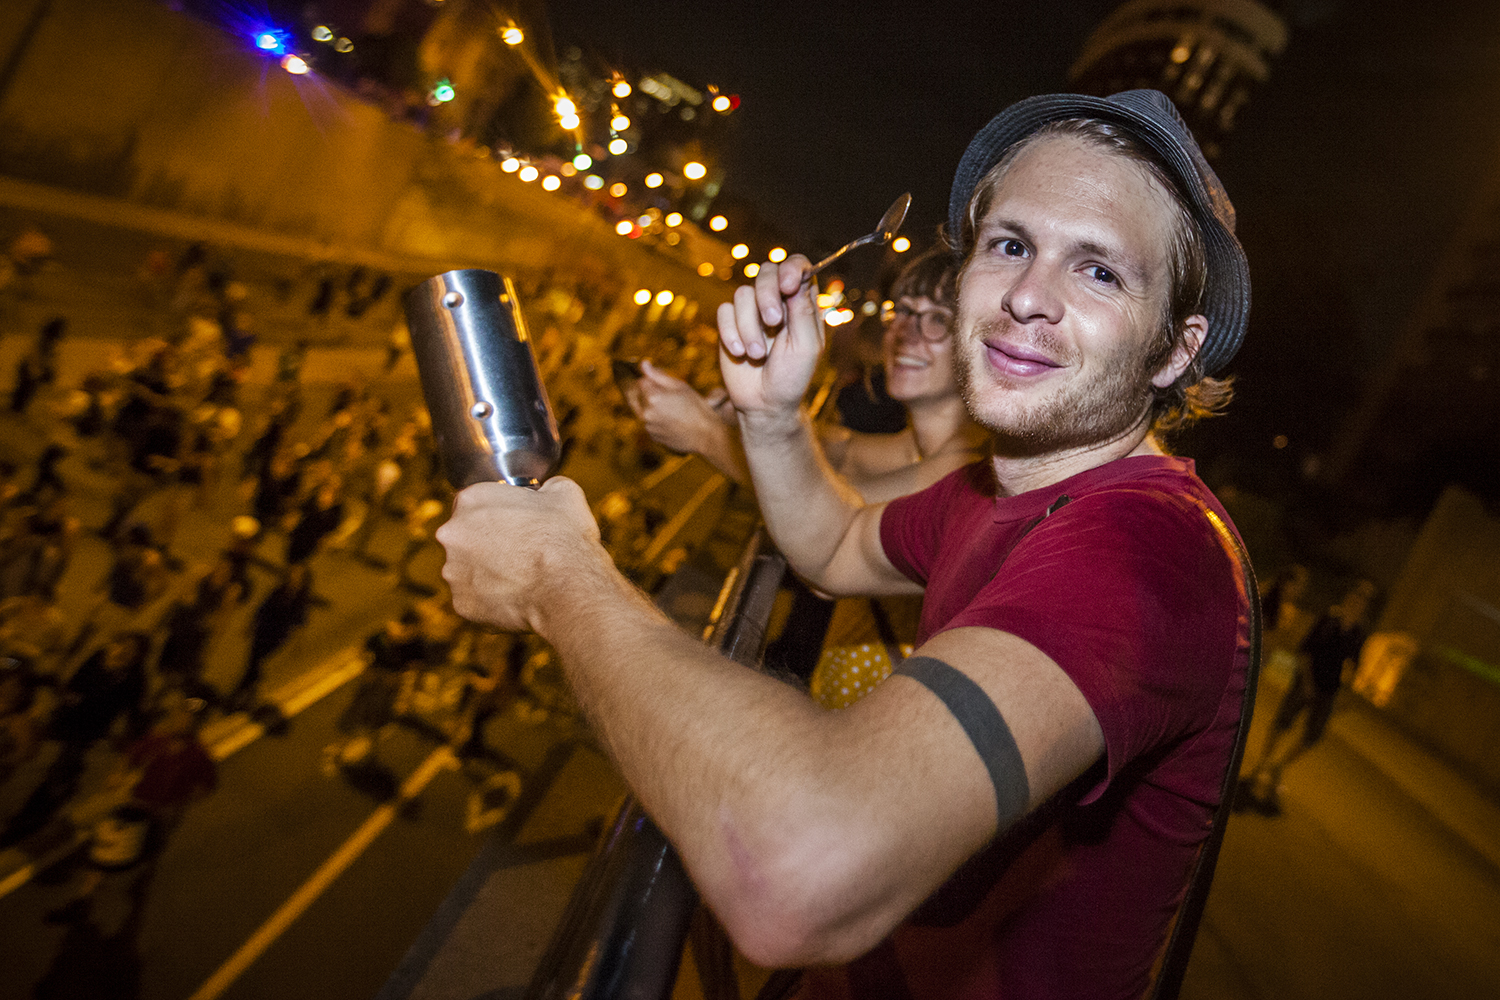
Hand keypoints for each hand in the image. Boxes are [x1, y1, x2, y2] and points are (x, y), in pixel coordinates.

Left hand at [436, 477, 609, 634]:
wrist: (567, 587)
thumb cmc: (564, 538)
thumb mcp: (565, 494)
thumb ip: (547, 487)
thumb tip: (548, 491)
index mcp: (471, 499)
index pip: (476, 503)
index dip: (498, 514)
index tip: (515, 524)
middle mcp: (452, 534)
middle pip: (465, 537)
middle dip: (487, 544)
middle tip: (518, 553)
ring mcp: (454, 571)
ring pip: (468, 571)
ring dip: (488, 573)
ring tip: (521, 578)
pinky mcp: (462, 604)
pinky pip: (475, 600)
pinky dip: (492, 600)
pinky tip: (518, 597)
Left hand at [631, 360, 725, 454]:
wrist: (706, 435)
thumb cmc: (696, 407)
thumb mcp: (680, 386)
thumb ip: (658, 375)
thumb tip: (643, 363)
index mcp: (652, 397)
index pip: (641, 382)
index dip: (653, 381)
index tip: (666, 385)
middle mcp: (646, 413)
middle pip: (639, 397)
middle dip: (649, 394)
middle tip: (670, 398)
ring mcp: (649, 426)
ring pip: (644, 411)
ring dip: (653, 408)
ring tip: (674, 411)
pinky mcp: (653, 436)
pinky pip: (650, 423)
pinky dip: (658, 420)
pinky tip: (674, 421)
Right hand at [716, 255, 823, 423]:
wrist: (764, 404)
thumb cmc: (792, 377)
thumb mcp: (807, 347)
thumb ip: (803, 312)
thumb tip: (798, 279)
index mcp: (801, 303)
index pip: (798, 266)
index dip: (791, 268)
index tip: (788, 285)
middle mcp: (777, 301)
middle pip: (767, 271)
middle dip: (767, 295)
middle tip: (773, 322)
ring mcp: (751, 311)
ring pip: (742, 293)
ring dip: (749, 326)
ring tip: (757, 354)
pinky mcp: (730, 324)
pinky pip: (724, 311)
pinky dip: (731, 333)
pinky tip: (740, 353)